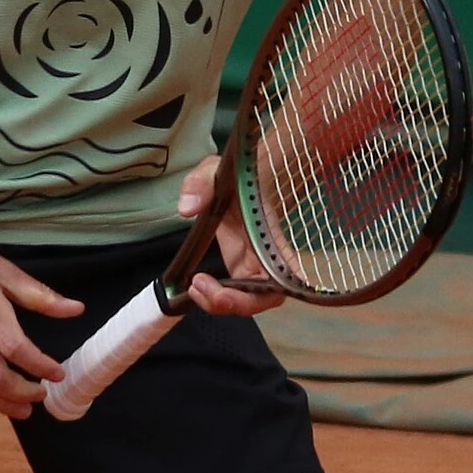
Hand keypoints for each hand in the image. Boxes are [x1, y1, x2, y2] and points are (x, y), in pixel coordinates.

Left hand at [177, 156, 284, 317]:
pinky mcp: (240, 263)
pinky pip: (234, 290)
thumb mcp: (215, 169)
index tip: (232, 284)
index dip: (266, 290)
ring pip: (250, 299)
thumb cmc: (239, 171)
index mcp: (271, 233)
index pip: (284, 273)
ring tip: (194, 287)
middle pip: (266, 297)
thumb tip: (188, 208)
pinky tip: (195, 284)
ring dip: (221, 302)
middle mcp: (268, 254)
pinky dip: (215, 294)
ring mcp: (254, 261)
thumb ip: (200, 184)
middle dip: (234, 303)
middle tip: (199, 287)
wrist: (245, 171)